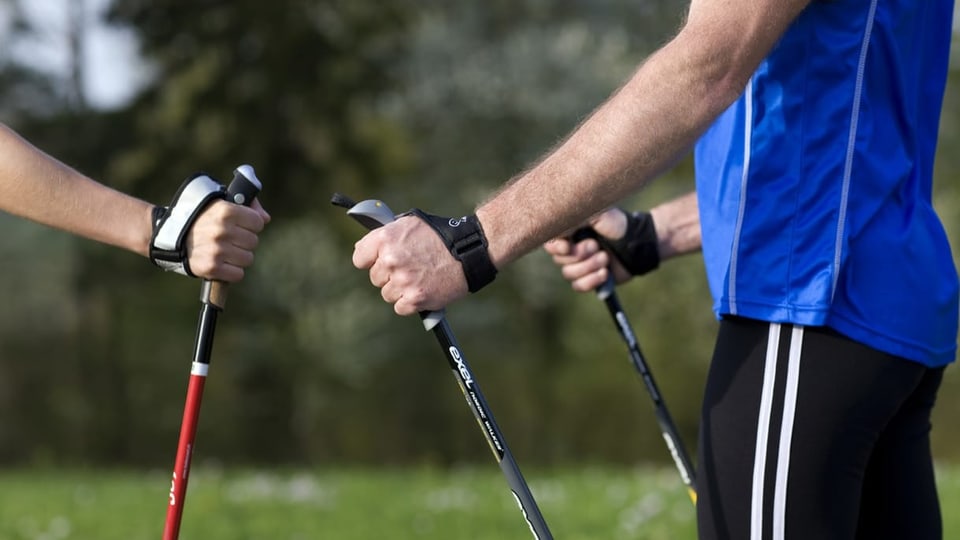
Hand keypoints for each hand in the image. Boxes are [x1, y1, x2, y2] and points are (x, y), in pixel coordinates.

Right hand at [185, 198, 269, 281]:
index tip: (240, 225)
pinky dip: (232, 272)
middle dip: (243, 241)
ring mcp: (217, 250)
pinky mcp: (211, 268)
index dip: (250, 224)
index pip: (257, 222)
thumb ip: (247, 205)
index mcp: (226, 211)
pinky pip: (238, 274)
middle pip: (253, 242)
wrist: (168, 236)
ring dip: (238, 257)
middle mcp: (222, 230)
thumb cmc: (200, 218)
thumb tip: (265, 219)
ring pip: (248, 259)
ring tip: (224, 251)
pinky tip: (222, 263)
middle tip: (228, 239)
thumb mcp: (220, 203)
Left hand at [352, 214, 467, 314]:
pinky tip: (423, 289)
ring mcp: (402, 281)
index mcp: (386, 239)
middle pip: (375, 278)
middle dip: (389, 275)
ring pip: (387, 294)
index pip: (359, 258)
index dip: (370, 260)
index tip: (379, 261)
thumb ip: (385, 235)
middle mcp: (391, 260)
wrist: (468, 250)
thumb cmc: (440, 235)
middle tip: (409, 267)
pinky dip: (410, 302)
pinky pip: (400, 307)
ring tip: (420, 277)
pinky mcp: (415, 299)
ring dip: (401, 289)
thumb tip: (363, 249)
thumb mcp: (409, 223)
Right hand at [543, 207, 631, 291]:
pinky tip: (605, 273)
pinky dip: (592, 281)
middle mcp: (571, 250)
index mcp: (569, 233)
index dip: (556, 248)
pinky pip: (579, 286)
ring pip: (569, 274)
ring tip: (605, 258)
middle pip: (560, 261)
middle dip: (580, 255)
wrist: (636, 242)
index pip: (550, 244)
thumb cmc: (616, 224)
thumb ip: (573, 220)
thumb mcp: (595, 215)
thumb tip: (556, 231)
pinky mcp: (589, 279)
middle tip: (597, 246)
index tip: (567, 246)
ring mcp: (580, 265)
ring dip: (588, 267)